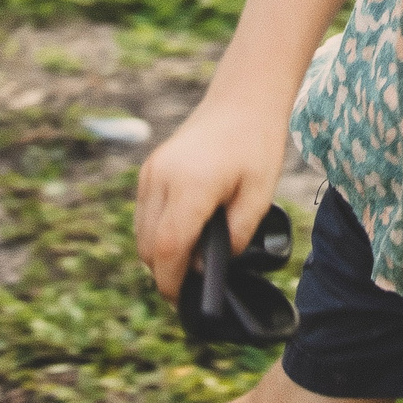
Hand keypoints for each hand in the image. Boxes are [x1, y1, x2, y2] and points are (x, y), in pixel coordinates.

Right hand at [135, 103, 287, 301]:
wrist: (242, 100)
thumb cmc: (256, 144)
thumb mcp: (260, 196)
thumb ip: (236, 237)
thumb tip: (211, 267)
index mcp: (191, 185)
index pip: (169, 248)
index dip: (171, 282)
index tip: (181, 302)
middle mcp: (162, 178)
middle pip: (148, 245)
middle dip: (164, 272)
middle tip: (190, 288)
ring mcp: (151, 171)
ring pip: (142, 231)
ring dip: (158, 254)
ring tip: (188, 264)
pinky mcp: (149, 168)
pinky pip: (144, 213)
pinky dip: (156, 233)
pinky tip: (182, 237)